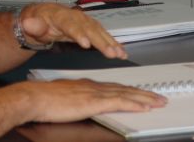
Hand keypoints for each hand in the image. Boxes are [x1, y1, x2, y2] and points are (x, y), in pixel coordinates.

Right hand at [18, 78, 166, 123]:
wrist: (34, 97)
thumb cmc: (42, 99)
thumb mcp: (62, 97)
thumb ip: (74, 99)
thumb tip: (78, 104)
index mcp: (85, 85)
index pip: (113, 87)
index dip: (129, 90)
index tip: (141, 94)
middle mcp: (92, 86)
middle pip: (123, 89)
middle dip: (142, 93)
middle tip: (159, 97)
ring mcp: (93, 93)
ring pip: (124, 94)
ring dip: (143, 98)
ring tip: (158, 101)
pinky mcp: (92, 102)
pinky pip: (118, 102)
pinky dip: (133, 104)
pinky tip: (143, 107)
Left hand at [19, 3, 126, 58]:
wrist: (43, 16)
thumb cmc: (38, 21)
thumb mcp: (31, 24)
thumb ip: (32, 26)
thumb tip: (28, 23)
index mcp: (60, 16)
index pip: (70, 24)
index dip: (78, 33)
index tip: (86, 43)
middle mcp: (75, 16)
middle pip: (89, 28)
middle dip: (101, 41)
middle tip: (110, 53)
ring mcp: (84, 21)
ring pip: (99, 31)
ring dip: (111, 42)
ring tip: (120, 54)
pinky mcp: (90, 26)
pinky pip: (103, 34)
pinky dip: (113, 42)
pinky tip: (122, 52)